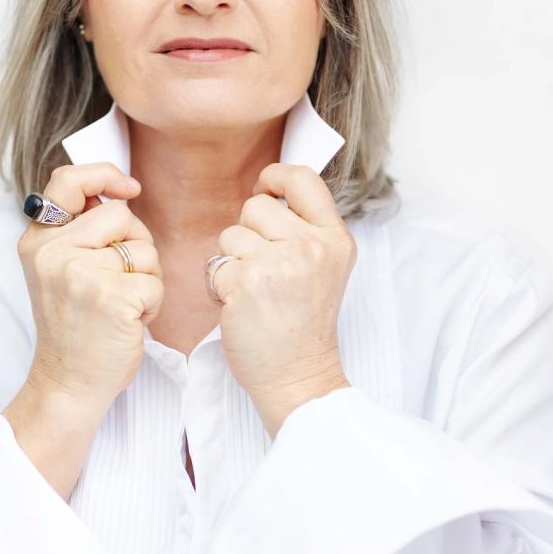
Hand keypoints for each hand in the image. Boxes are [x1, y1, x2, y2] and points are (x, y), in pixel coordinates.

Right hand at [14, 163, 163, 417]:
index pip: (67, 181)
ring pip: (143, 249)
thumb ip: (78, 231)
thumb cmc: (73, 327)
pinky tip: (130, 321)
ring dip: (145, 277)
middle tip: (117, 281)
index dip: (103, 175)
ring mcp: (81, 274)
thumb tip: (117, 191)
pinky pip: (155, 280)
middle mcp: (54, 252)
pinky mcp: (112, 297)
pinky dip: (153, 302)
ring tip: (121, 305)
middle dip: (134, 244)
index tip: (128, 188)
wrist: (67, 383)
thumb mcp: (58, 270)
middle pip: (121, 215)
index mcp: (37, 240)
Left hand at [211, 163, 355, 437]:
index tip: (265, 191)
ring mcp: (279, 264)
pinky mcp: (247, 284)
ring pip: (231, 234)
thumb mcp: (326, 266)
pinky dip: (221, 286)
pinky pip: (217, 265)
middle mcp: (311, 247)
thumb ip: (306, 227)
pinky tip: (241, 306)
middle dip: (248, 232)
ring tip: (255, 290)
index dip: (275, 177)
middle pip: (256, 206)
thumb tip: (270, 187)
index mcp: (335, 238)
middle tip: (264, 268)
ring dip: (232, 261)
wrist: (298, 376)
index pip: (302, 178)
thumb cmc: (304, 323)